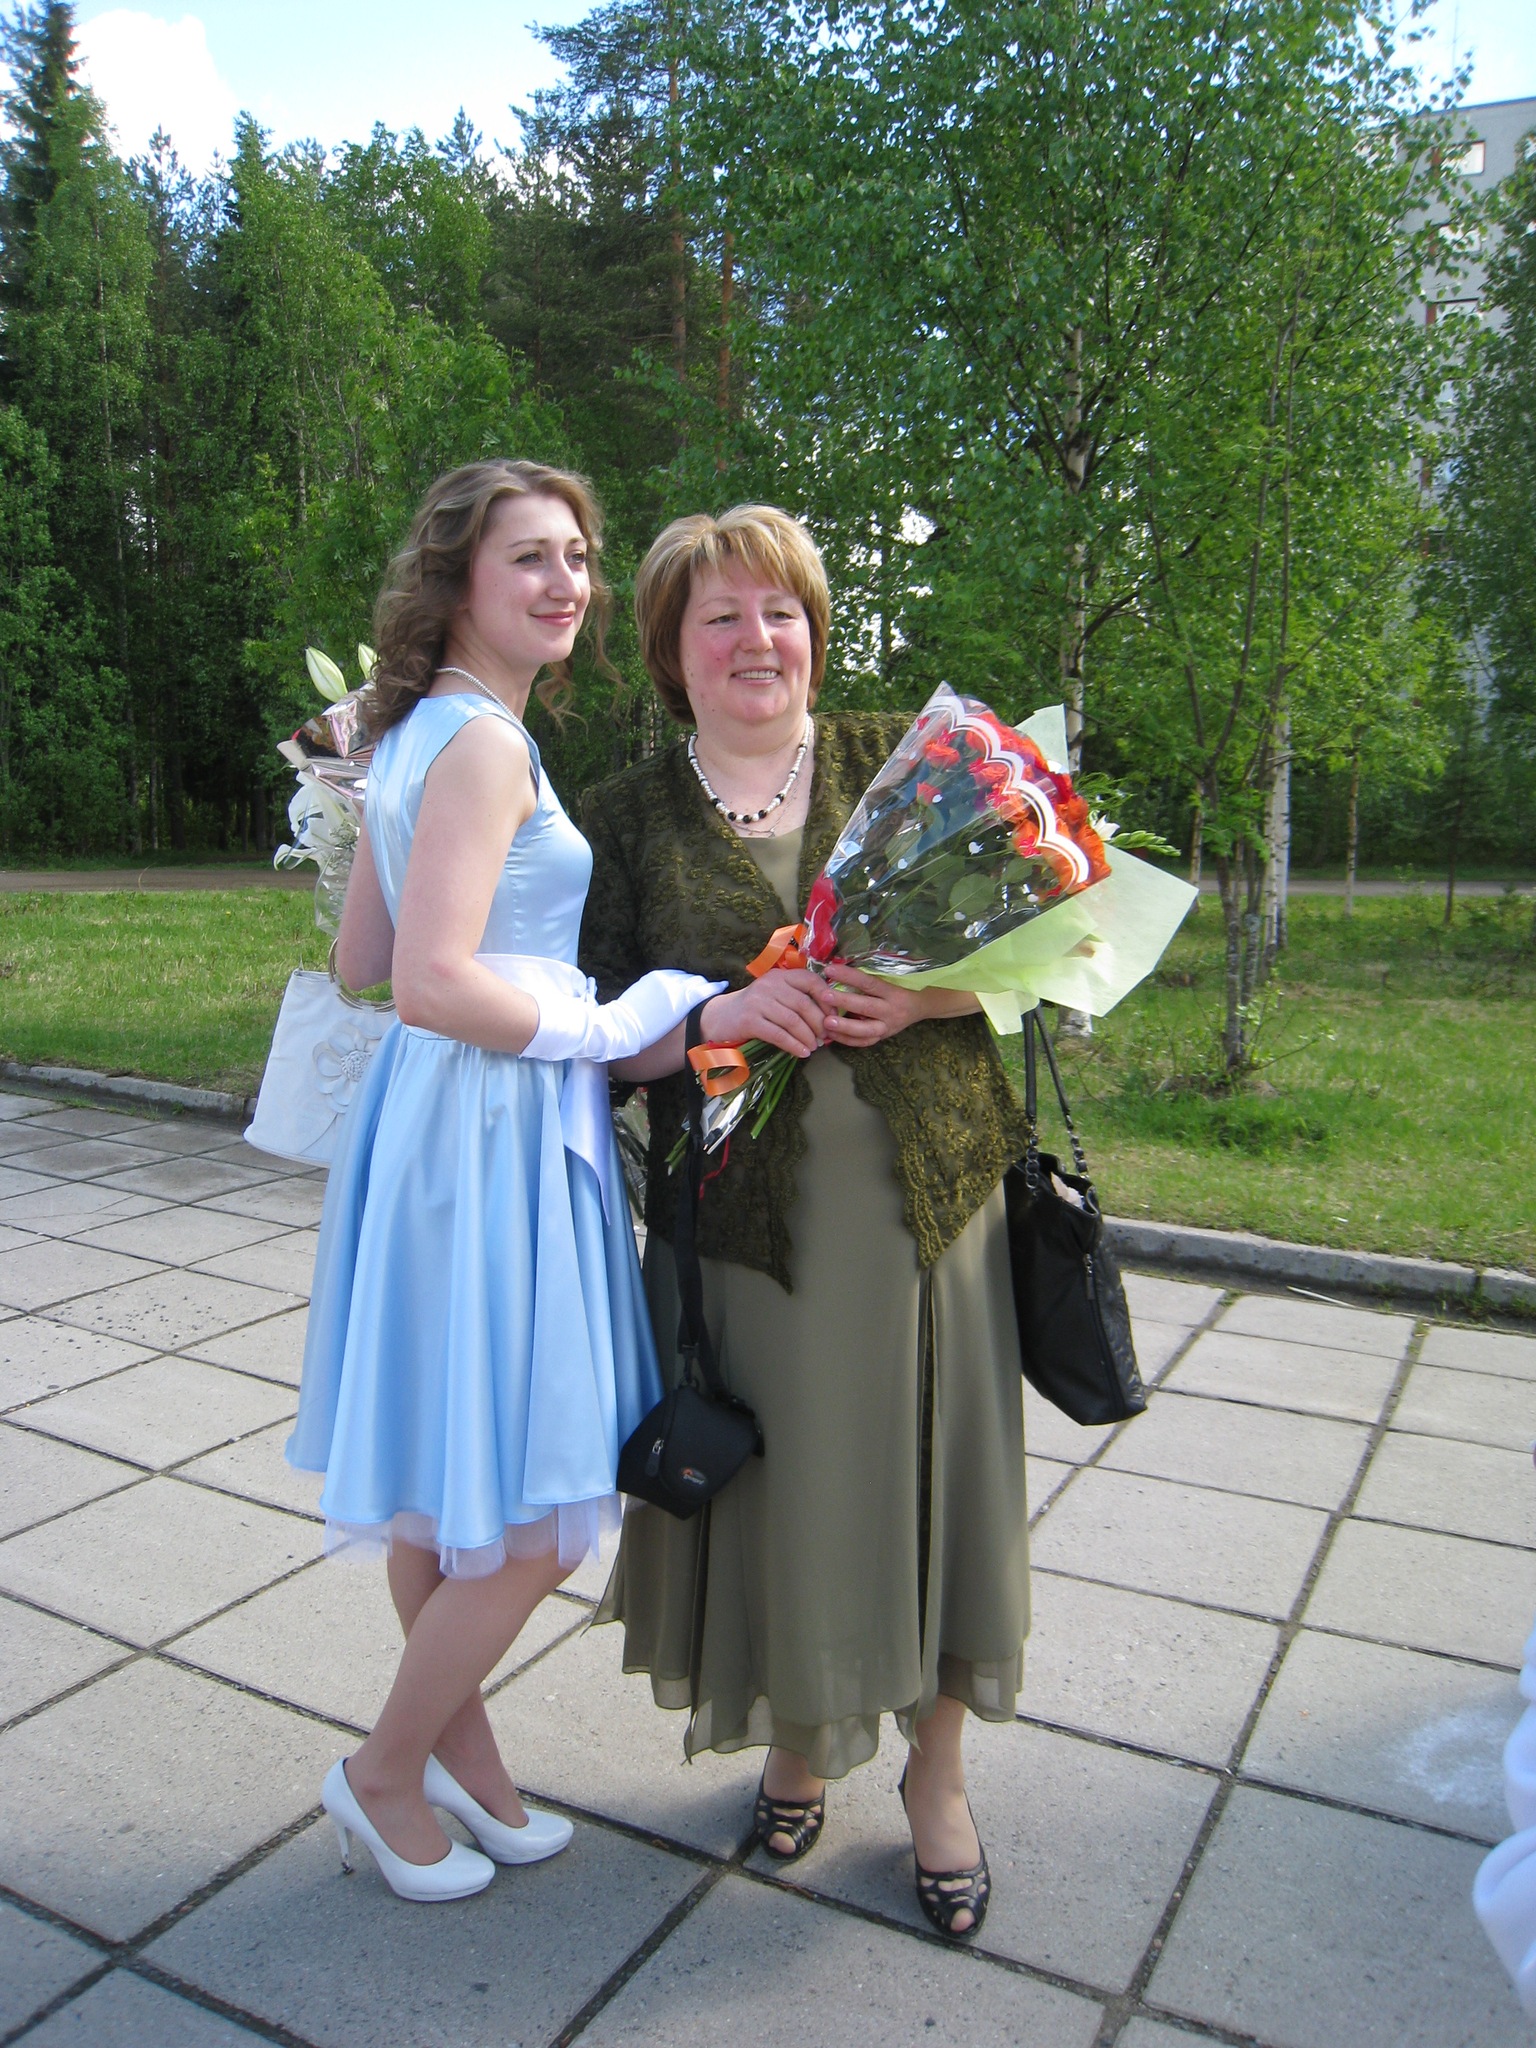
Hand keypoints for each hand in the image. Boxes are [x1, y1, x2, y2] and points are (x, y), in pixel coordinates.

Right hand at [701, 968, 836, 1058]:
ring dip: (808, 1037)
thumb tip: (830, 1017)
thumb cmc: (755, 1008)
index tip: (834, 1017)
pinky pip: (778, 1035)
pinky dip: (794, 1046)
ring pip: (793, 1021)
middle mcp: (769, 985)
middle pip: (804, 1004)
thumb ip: (798, 998)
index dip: (827, 999)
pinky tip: (802, 1053)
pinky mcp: (749, 1021)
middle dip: (819, 1024)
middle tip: (825, 1038)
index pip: (811, 981)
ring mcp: (758, 1002)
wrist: (720, 1017)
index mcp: (780, 976)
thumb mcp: (776, 995)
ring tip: (815, 1047)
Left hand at [820, 963, 942, 1046]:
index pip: (869, 982)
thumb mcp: (890, 978)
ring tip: (825, 1023)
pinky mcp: (882, 1037)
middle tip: (823, 995)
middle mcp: (891, 1010)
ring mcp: (887, 1027)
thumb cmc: (901, 987)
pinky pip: (864, 1042)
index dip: (849, 976)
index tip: (829, 970)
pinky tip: (831, 1034)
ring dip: (844, 1027)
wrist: (921, 1006)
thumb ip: (869, 978)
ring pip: (865, 1031)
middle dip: (843, 1001)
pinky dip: (847, 1039)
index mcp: (893, 991)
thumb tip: (838, 970)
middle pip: (866, 1006)